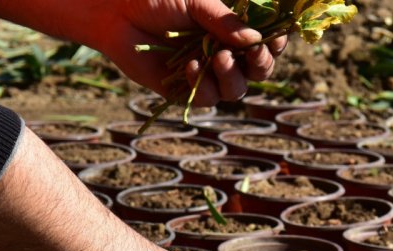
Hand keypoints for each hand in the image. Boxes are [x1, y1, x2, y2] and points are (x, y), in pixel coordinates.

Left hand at [90, 0, 288, 103]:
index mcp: (233, 27)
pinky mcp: (183, 89)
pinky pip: (206, 99)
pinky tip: (190, 68)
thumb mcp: (196, 1)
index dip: (276, 44)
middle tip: (252, 54)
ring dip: (233, 76)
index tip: (276, 39)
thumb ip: (224, 21)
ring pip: (236, 89)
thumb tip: (254, 41)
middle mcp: (224, 51)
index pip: (266, 42)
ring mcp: (205, 72)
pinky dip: (203, 86)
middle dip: (261, 64)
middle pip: (258, 71)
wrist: (116, 11)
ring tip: (219, 58)